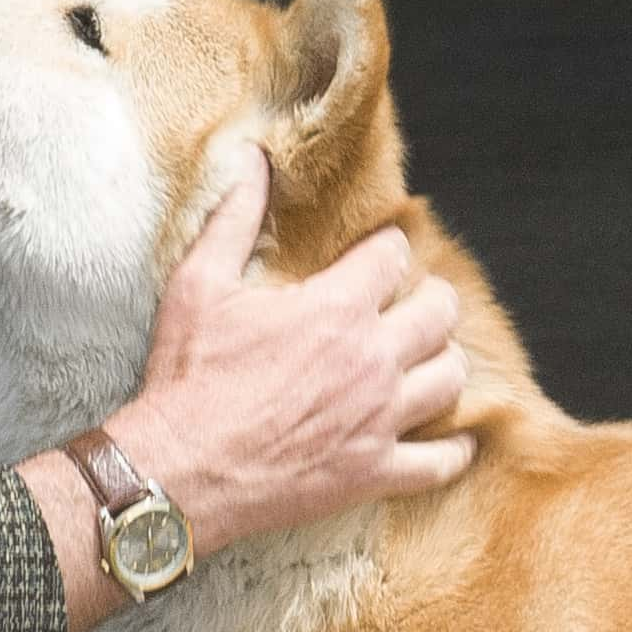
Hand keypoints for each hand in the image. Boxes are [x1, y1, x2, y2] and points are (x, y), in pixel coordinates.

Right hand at [110, 157, 472, 557]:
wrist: (179, 470)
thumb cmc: (188, 377)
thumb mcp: (199, 284)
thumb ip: (234, 217)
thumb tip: (252, 159)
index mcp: (335, 308)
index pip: (395, 257)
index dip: (386, 250)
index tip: (375, 257)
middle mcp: (371, 360)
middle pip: (439, 313)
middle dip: (429, 299)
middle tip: (409, 303)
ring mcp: (379, 419)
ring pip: (450, 378)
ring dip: (442, 362)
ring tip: (423, 359)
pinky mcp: (374, 472)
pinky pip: (441, 462)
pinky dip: (452, 450)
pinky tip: (448, 439)